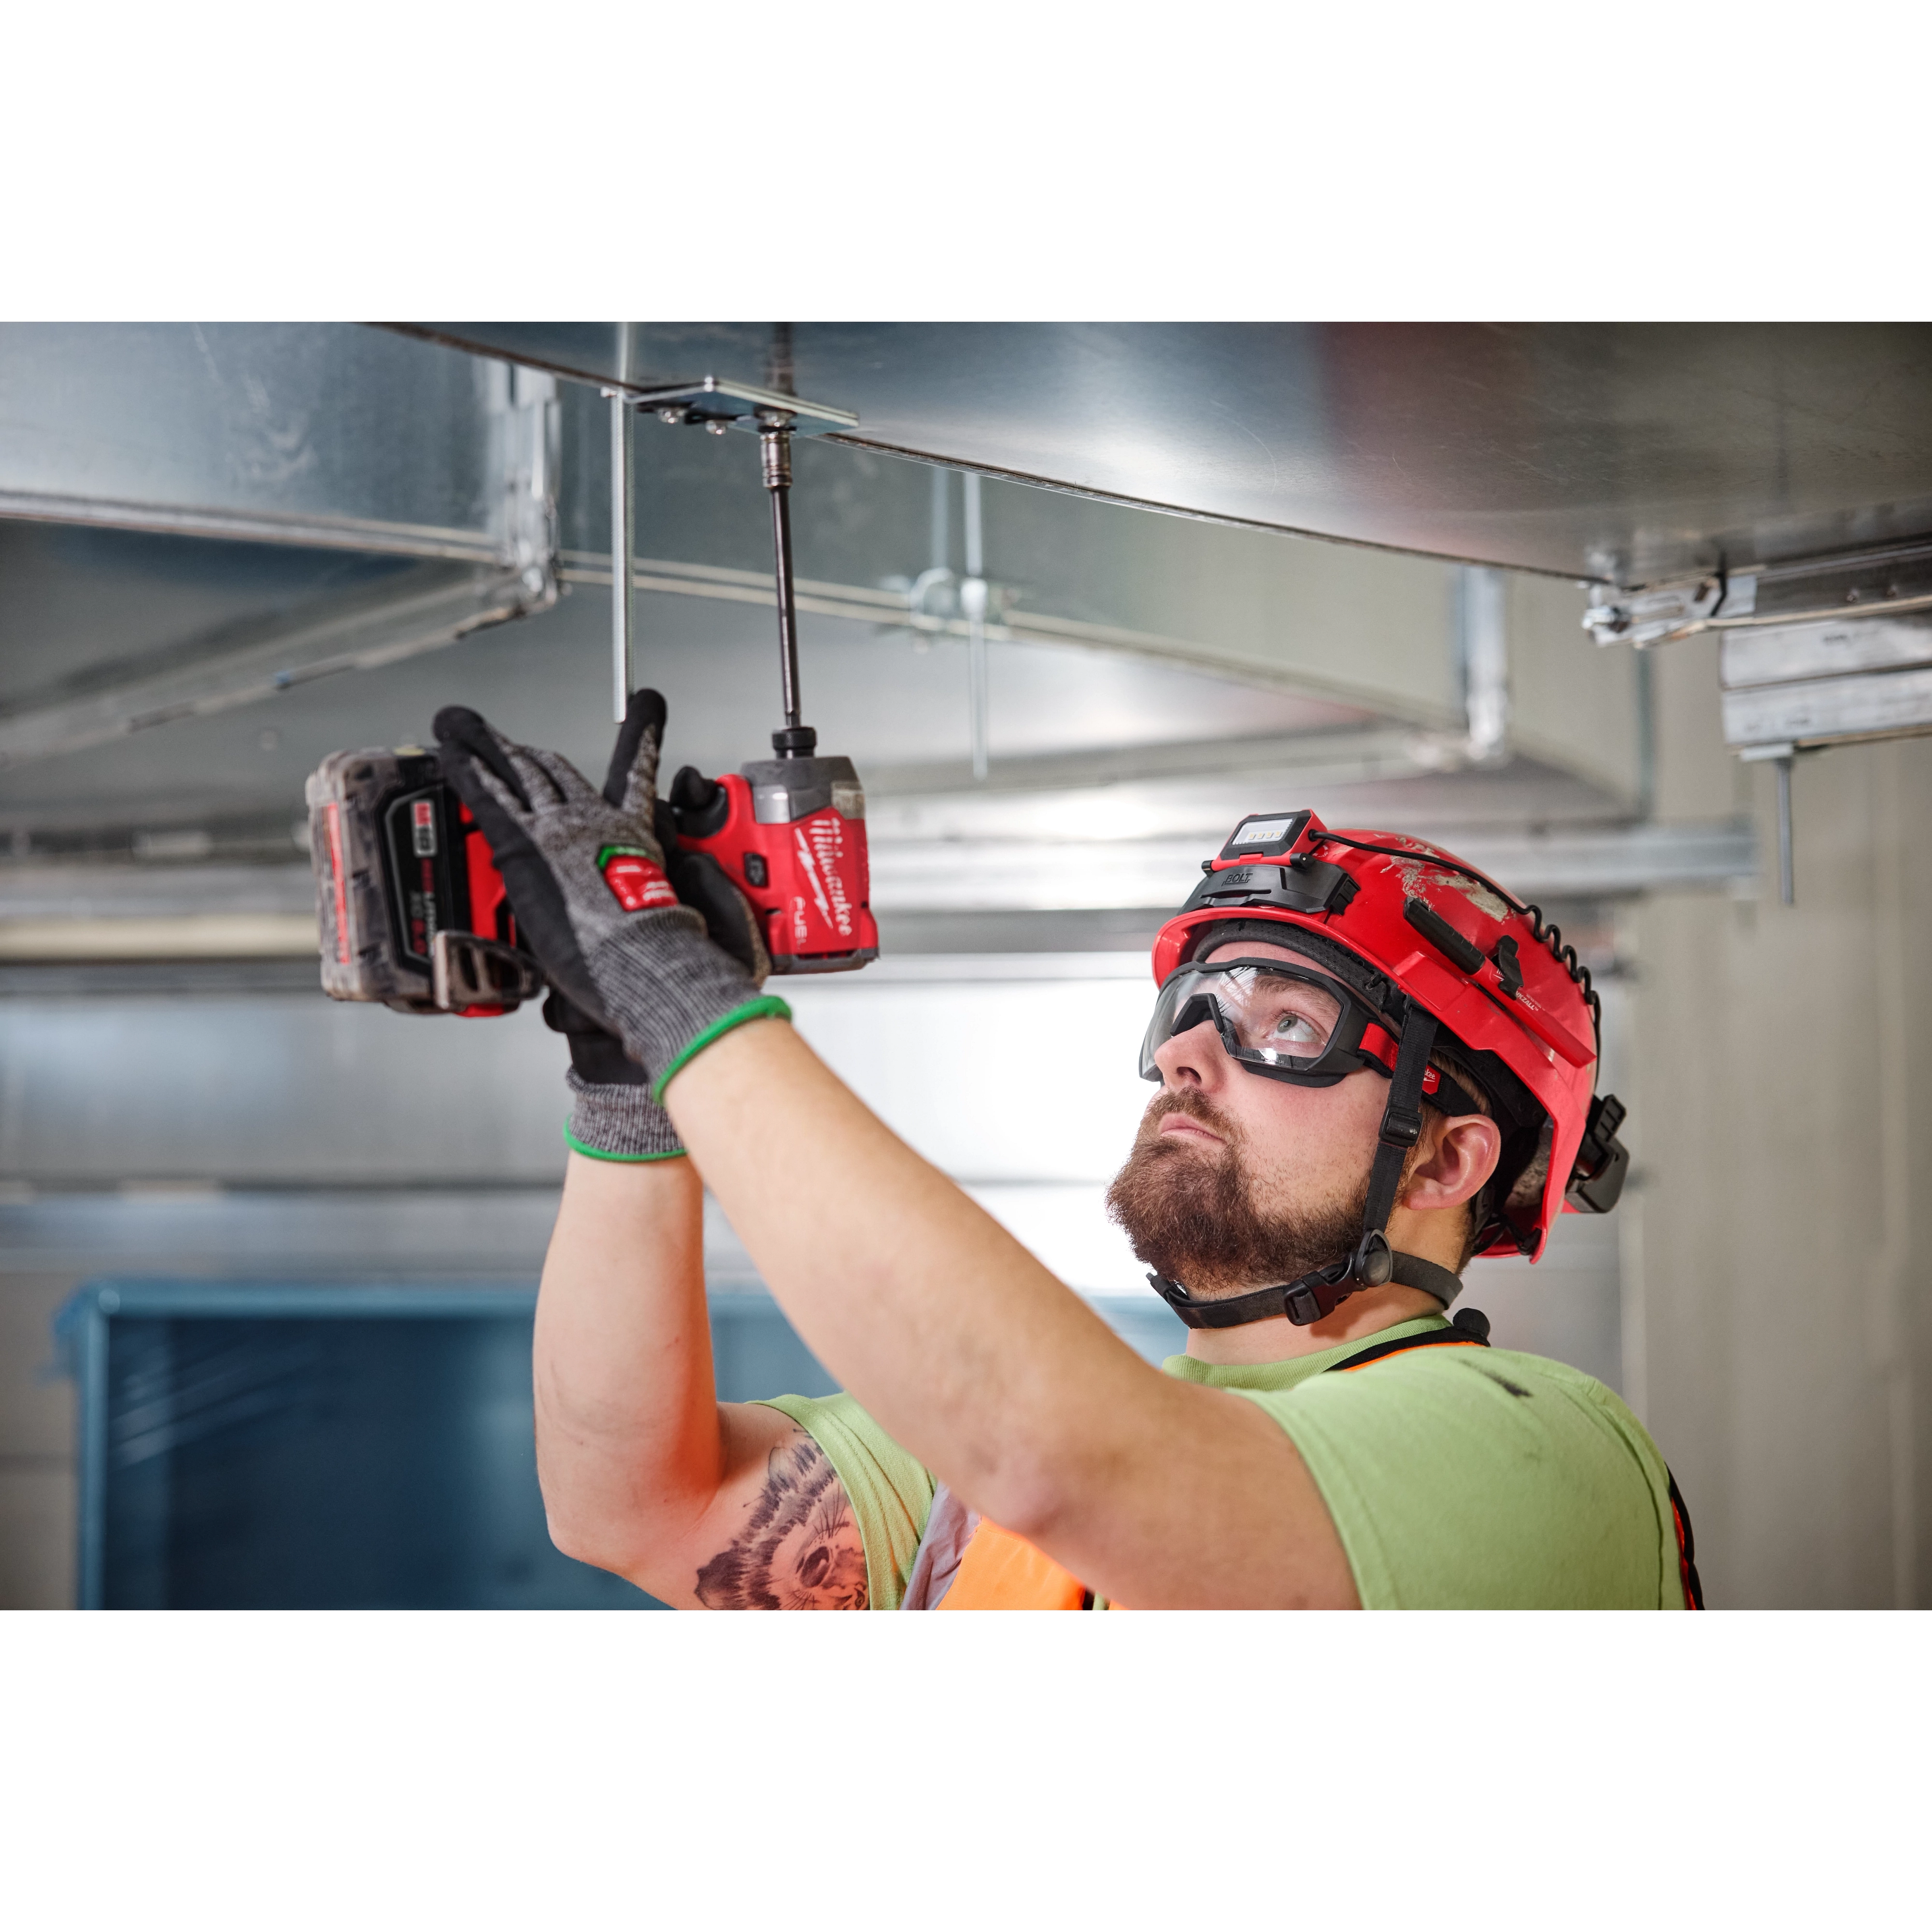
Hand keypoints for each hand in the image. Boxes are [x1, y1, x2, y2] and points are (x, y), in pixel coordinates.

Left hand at [434, 692, 784, 1096]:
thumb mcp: (658, 922)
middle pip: (559, 775)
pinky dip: (467, 769)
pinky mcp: (524, 843)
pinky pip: (489, 796)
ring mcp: (559, 829)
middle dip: (532, 755)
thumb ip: (636, 920)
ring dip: (491, 751)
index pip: (636, 780)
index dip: (642, 743)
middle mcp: (596, 823)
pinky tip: (450, 752)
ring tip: (466, 729)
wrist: (644, 958)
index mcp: (634, 838)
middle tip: (516, 744)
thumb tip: (619, 953)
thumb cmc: (656, 954)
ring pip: (521, 776)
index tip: (647, 712)